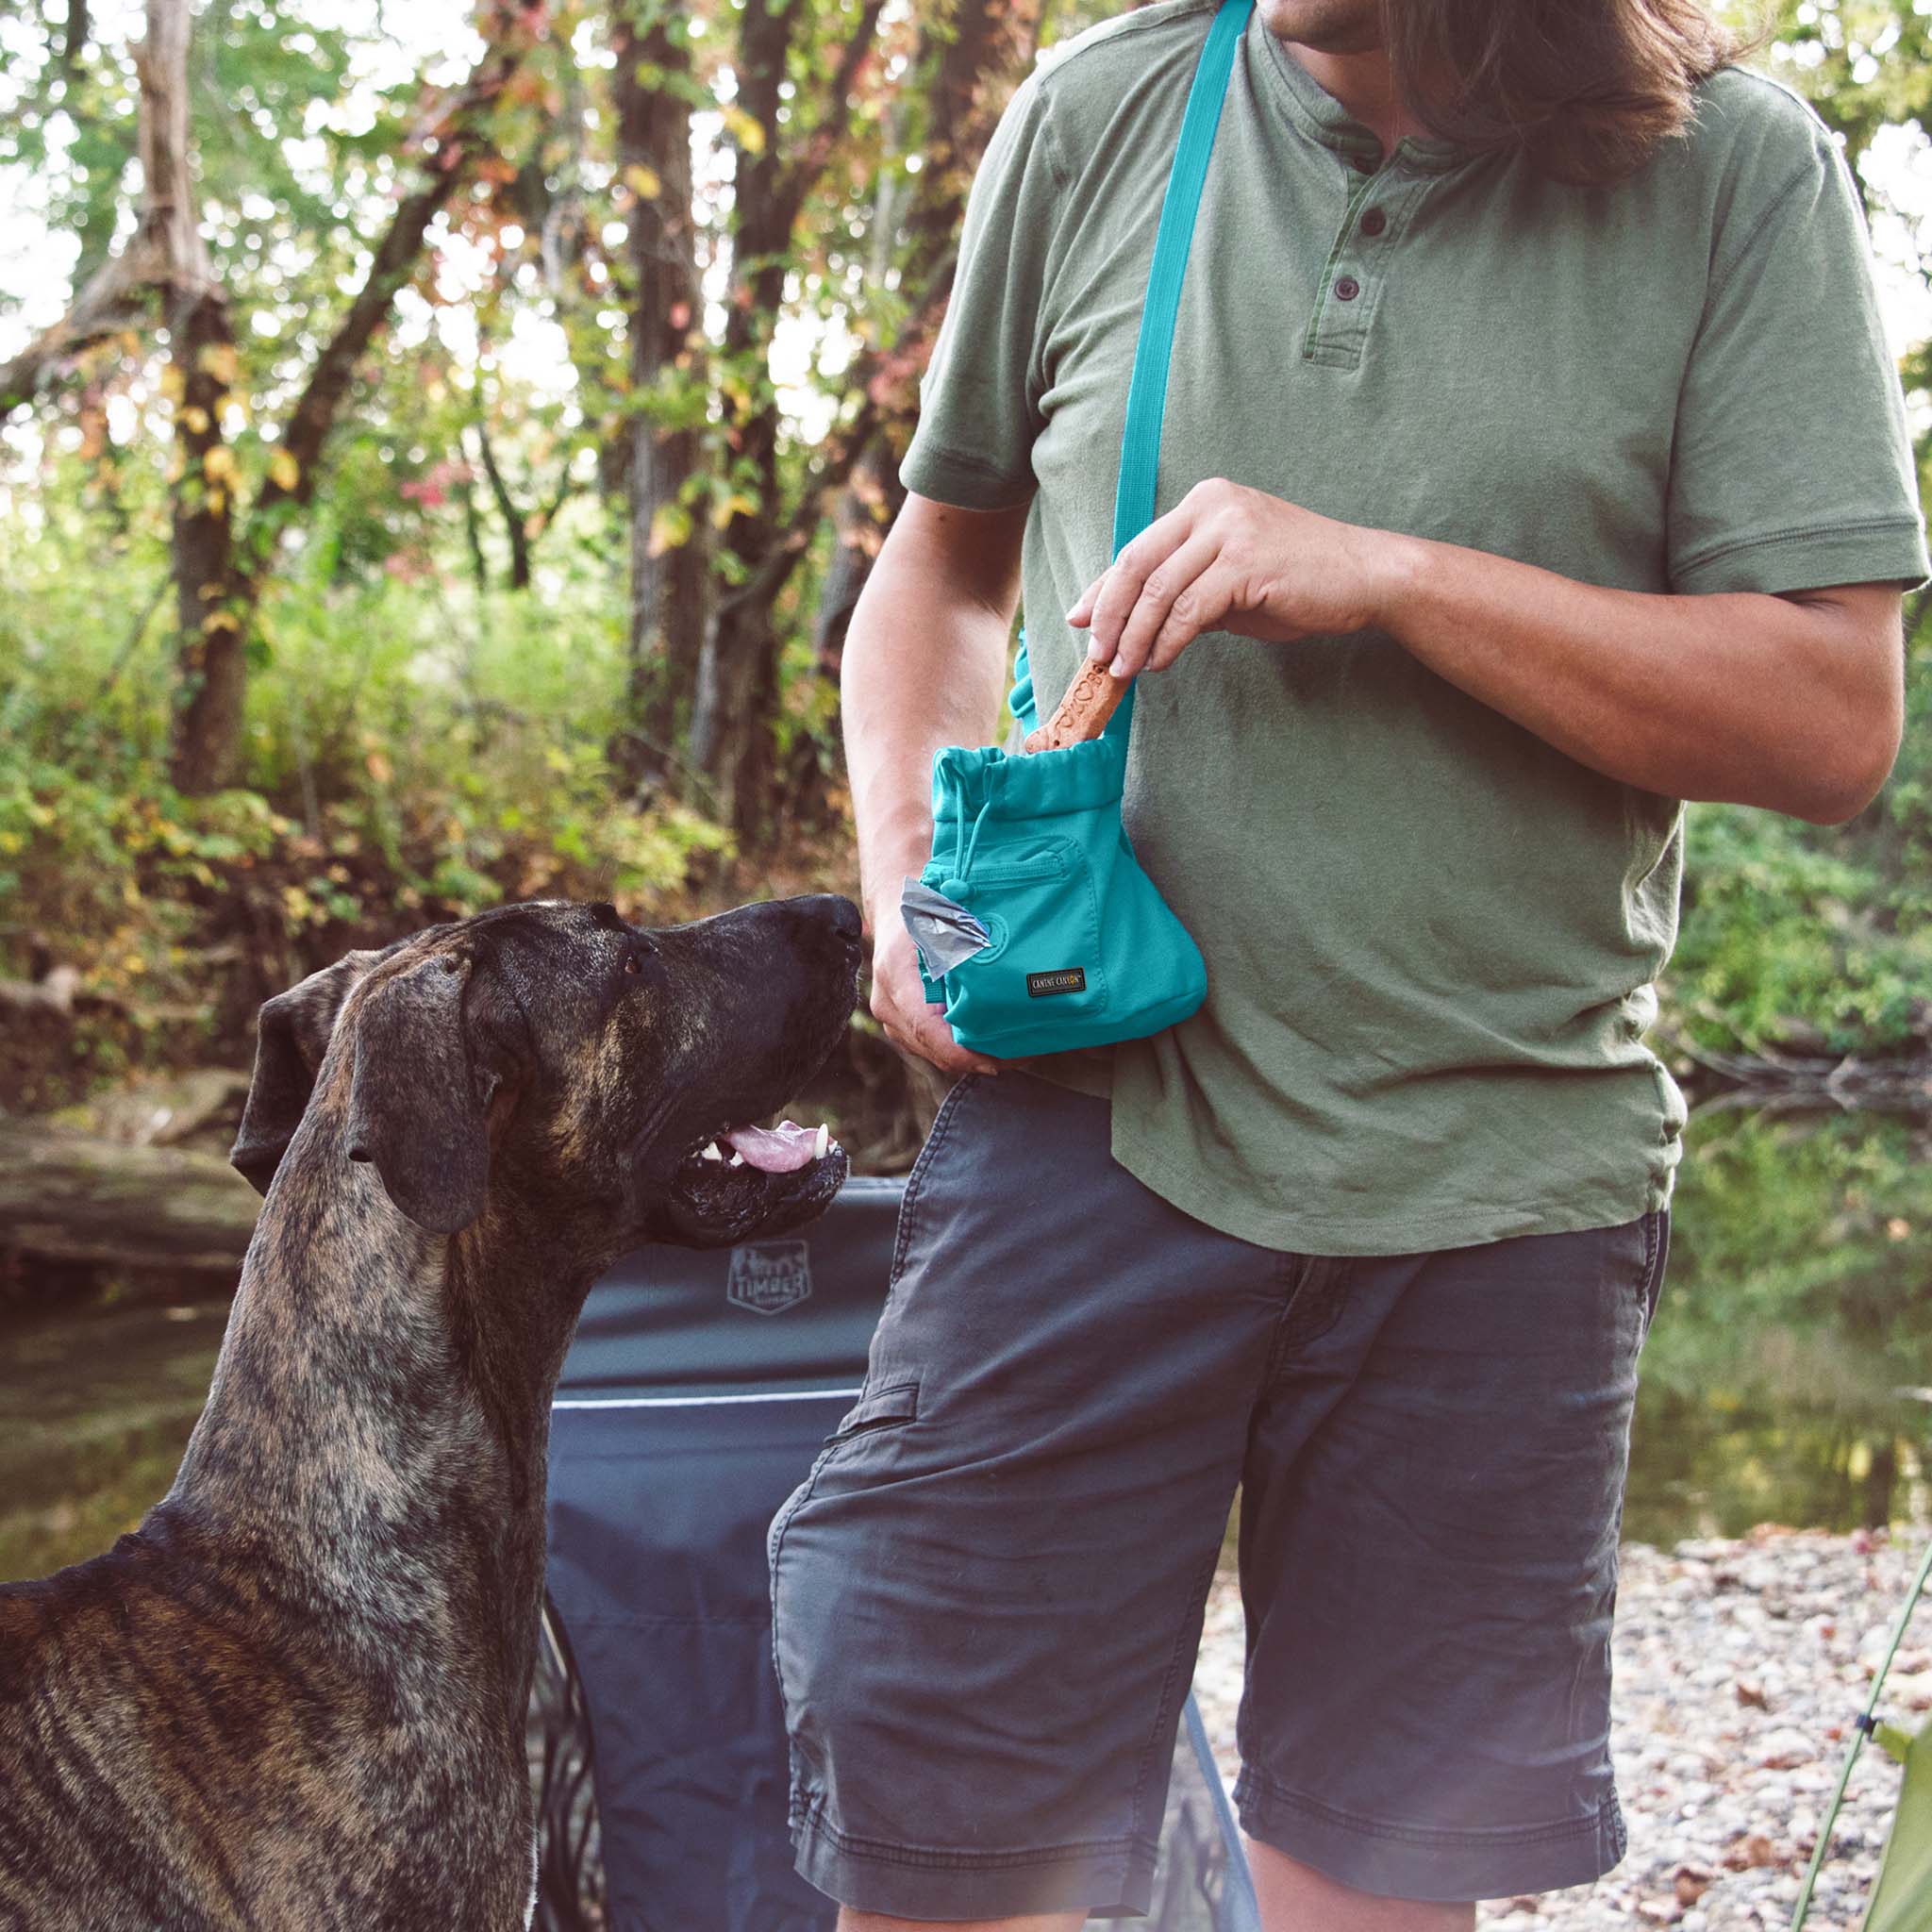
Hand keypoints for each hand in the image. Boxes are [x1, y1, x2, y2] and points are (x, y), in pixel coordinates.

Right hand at [865, 913, 999, 1079]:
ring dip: (971, 1057)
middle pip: (934, 1049)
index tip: (994, 1062)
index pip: (927, 1030)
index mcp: (897, 979)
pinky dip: (960, 1049)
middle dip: (977, 1059)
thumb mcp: (943, 920)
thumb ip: (963, 947)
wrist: (896, 911)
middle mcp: (889, 1006)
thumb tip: (999, 974)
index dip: (961, 1053)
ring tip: (1013, 1051)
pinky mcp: (901, 1025)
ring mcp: (892, 1019)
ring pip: (934, 1052)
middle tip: (1020, 1056)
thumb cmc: (924, 912)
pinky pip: (932, 1046)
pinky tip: (991, 1043)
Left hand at [1065, 477, 1405, 678]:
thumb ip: (1186, 591)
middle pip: (1137, 564)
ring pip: (1159, 590)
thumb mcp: (1231, 581)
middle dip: (1110, 615)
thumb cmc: (1299, 581)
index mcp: (1205, 503)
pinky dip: (1168, 641)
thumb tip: (1132, 625)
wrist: (1366, 577)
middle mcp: (1212, 507)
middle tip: (1095, 654)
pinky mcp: (1246, 563)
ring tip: (1122, 669)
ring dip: (1134, 636)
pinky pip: (1189, 609)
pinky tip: (1158, 662)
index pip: (1138, 547)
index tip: (1079, 620)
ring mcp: (1230, 531)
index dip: (1103, 588)